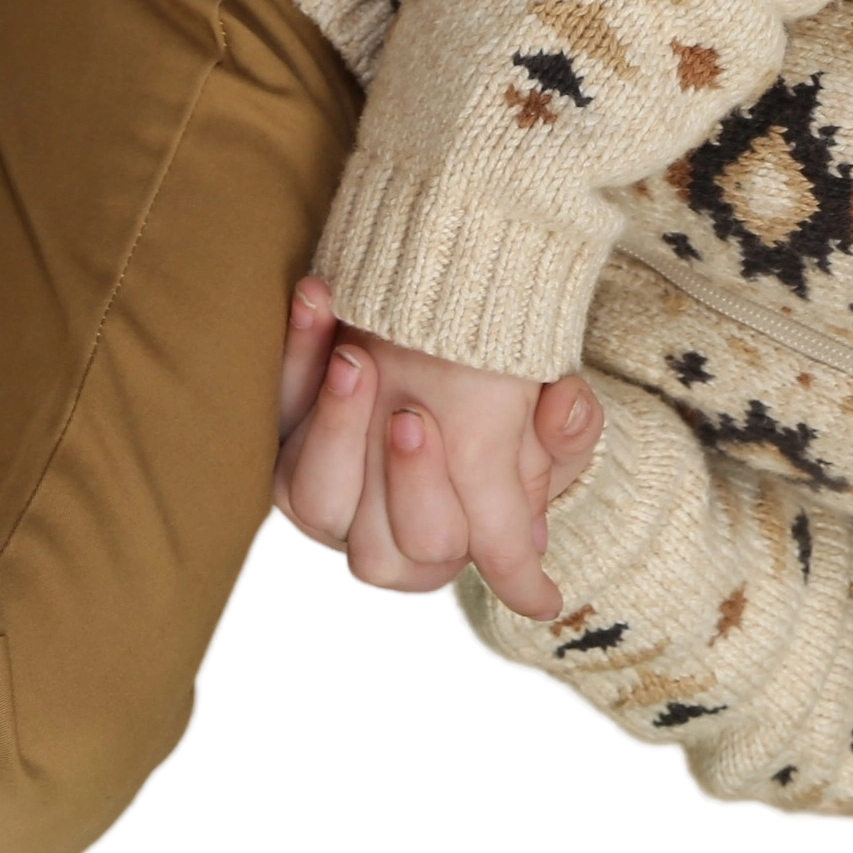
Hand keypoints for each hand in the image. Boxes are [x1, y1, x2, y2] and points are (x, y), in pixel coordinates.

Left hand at [272, 275, 598, 617]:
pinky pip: (281, 406)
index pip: (431, 550)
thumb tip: (566, 410)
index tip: (450, 438)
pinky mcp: (294, 437)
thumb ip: (571, 425)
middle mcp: (371, 536)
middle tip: (413, 416)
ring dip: (333, 427)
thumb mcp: (553, 424)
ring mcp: (326, 493)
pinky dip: (299, 353)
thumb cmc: (510, 415)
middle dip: (399, 478)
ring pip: (309, 493)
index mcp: (436, 553)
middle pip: (372, 543)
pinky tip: (318, 299)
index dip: (431, 500)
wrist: (460, 363)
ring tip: (356, 361)